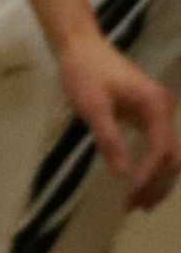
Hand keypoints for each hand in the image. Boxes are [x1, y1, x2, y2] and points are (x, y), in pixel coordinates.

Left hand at [60, 27, 180, 210]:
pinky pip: (156, 146)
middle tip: (136, 206)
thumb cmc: (83, 72)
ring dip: (156, 179)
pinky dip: (150, 167)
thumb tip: (123, 175)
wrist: (80, 46)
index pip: (161, 150)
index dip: (148, 174)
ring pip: (167, 154)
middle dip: (156, 183)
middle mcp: (165, 109)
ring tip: (139, 203)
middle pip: (171, 156)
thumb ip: (109, 139)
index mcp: (156, 106)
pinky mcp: (148, 114)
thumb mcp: (92, 107)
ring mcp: (159, 112)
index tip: (132, 193)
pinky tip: (139, 183)